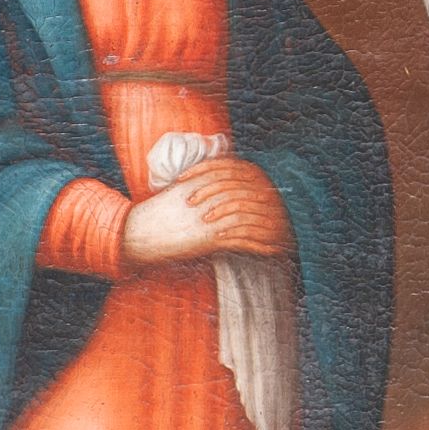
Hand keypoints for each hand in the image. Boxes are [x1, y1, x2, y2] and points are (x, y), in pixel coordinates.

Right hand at [122, 162, 291, 266]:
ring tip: (287, 234)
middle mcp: (214, 195)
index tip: (277, 193)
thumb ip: (202, 182)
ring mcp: (214, 216)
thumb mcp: (181, 189)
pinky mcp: (211, 237)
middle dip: (273, 206)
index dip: (264, 187)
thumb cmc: (157, 213)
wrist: (138, 231)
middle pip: (254, 197)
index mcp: (207, 179)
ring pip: (253, 219)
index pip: (246, 178)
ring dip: (272, 228)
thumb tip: (219, 182)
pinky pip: (244, 241)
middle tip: (290, 213)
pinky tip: (274, 250)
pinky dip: (262, 246)